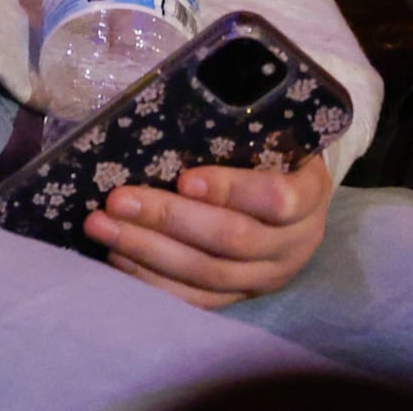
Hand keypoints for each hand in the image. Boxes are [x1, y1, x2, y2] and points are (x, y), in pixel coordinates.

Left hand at [86, 155, 333, 308]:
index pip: (276, 199)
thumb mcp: (272, 135)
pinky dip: (153, 280)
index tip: (184, 179)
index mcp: (309, 193)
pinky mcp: (240, 297)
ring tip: (103, 227)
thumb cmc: (272, 153)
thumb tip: (165, 113)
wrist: (297, 200)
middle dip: (169, 219)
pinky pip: (196, 299)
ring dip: (148, 250)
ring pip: (207, 273)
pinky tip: (117, 257)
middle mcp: (295, 243)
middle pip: (232, 239)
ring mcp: (267, 276)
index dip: (230, 190)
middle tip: (118, 200)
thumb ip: (236, 131)